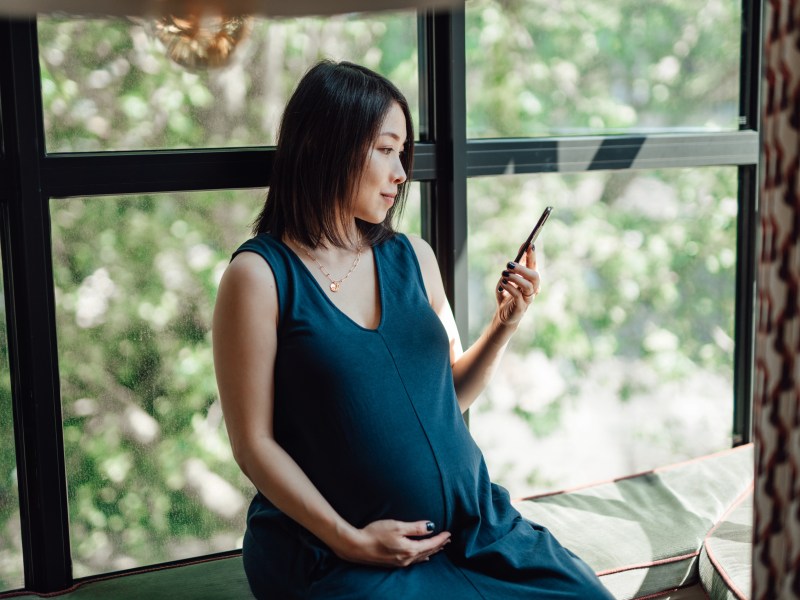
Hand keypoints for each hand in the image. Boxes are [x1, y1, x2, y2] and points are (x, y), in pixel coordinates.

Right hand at [333, 519, 450, 567]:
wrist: (357, 546)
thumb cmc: (375, 533)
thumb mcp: (397, 526)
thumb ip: (415, 527)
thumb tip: (431, 526)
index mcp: (410, 549)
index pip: (430, 544)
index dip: (440, 538)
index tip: (449, 533)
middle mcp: (407, 559)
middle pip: (428, 551)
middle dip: (439, 545)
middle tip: (448, 539)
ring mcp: (400, 562)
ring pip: (421, 557)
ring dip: (431, 550)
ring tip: (439, 546)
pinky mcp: (394, 562)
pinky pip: (414, 560)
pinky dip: (422, 556)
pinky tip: (423, 557)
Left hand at [495, 243, 540, 325]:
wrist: (503, 313)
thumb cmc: (507, 293)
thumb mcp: (509, 276)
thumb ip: (515, 264)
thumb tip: (522, 248)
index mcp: (530, 279)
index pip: (534, 265)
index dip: (532, 255)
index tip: (529, 244)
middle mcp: (533, 288)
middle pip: (535, 276)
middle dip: (522, 268)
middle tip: (509, 264)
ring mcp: (528, 297)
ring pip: (528, 286)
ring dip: (515, 278)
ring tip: (504, 274)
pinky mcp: (521, 306)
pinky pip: (518, 295)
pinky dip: (509, 287)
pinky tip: (502, 283)